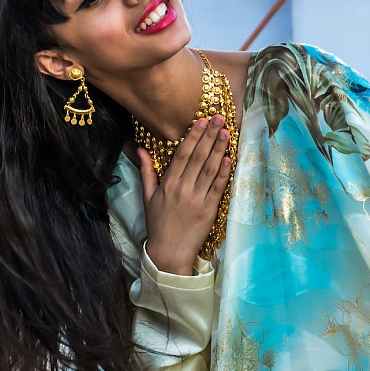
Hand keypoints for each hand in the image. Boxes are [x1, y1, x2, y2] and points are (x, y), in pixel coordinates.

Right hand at [136, 115, 233, 275]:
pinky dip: (223, 173)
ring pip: (209, 169)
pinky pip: (217, 188)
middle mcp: (182, 189)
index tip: (201, 121)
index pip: (182, 154)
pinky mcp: (209, 211)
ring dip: (219, 149)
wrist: (168, 252)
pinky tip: (228, 159)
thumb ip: (146, 171)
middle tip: (219, 118)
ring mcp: (196, 199)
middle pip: (198, 157)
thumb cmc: (158, 224)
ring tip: (226, 132)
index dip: (193, 136)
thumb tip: (141, 149)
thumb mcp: (148, 196)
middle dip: (209, 136)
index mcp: (168, 184)